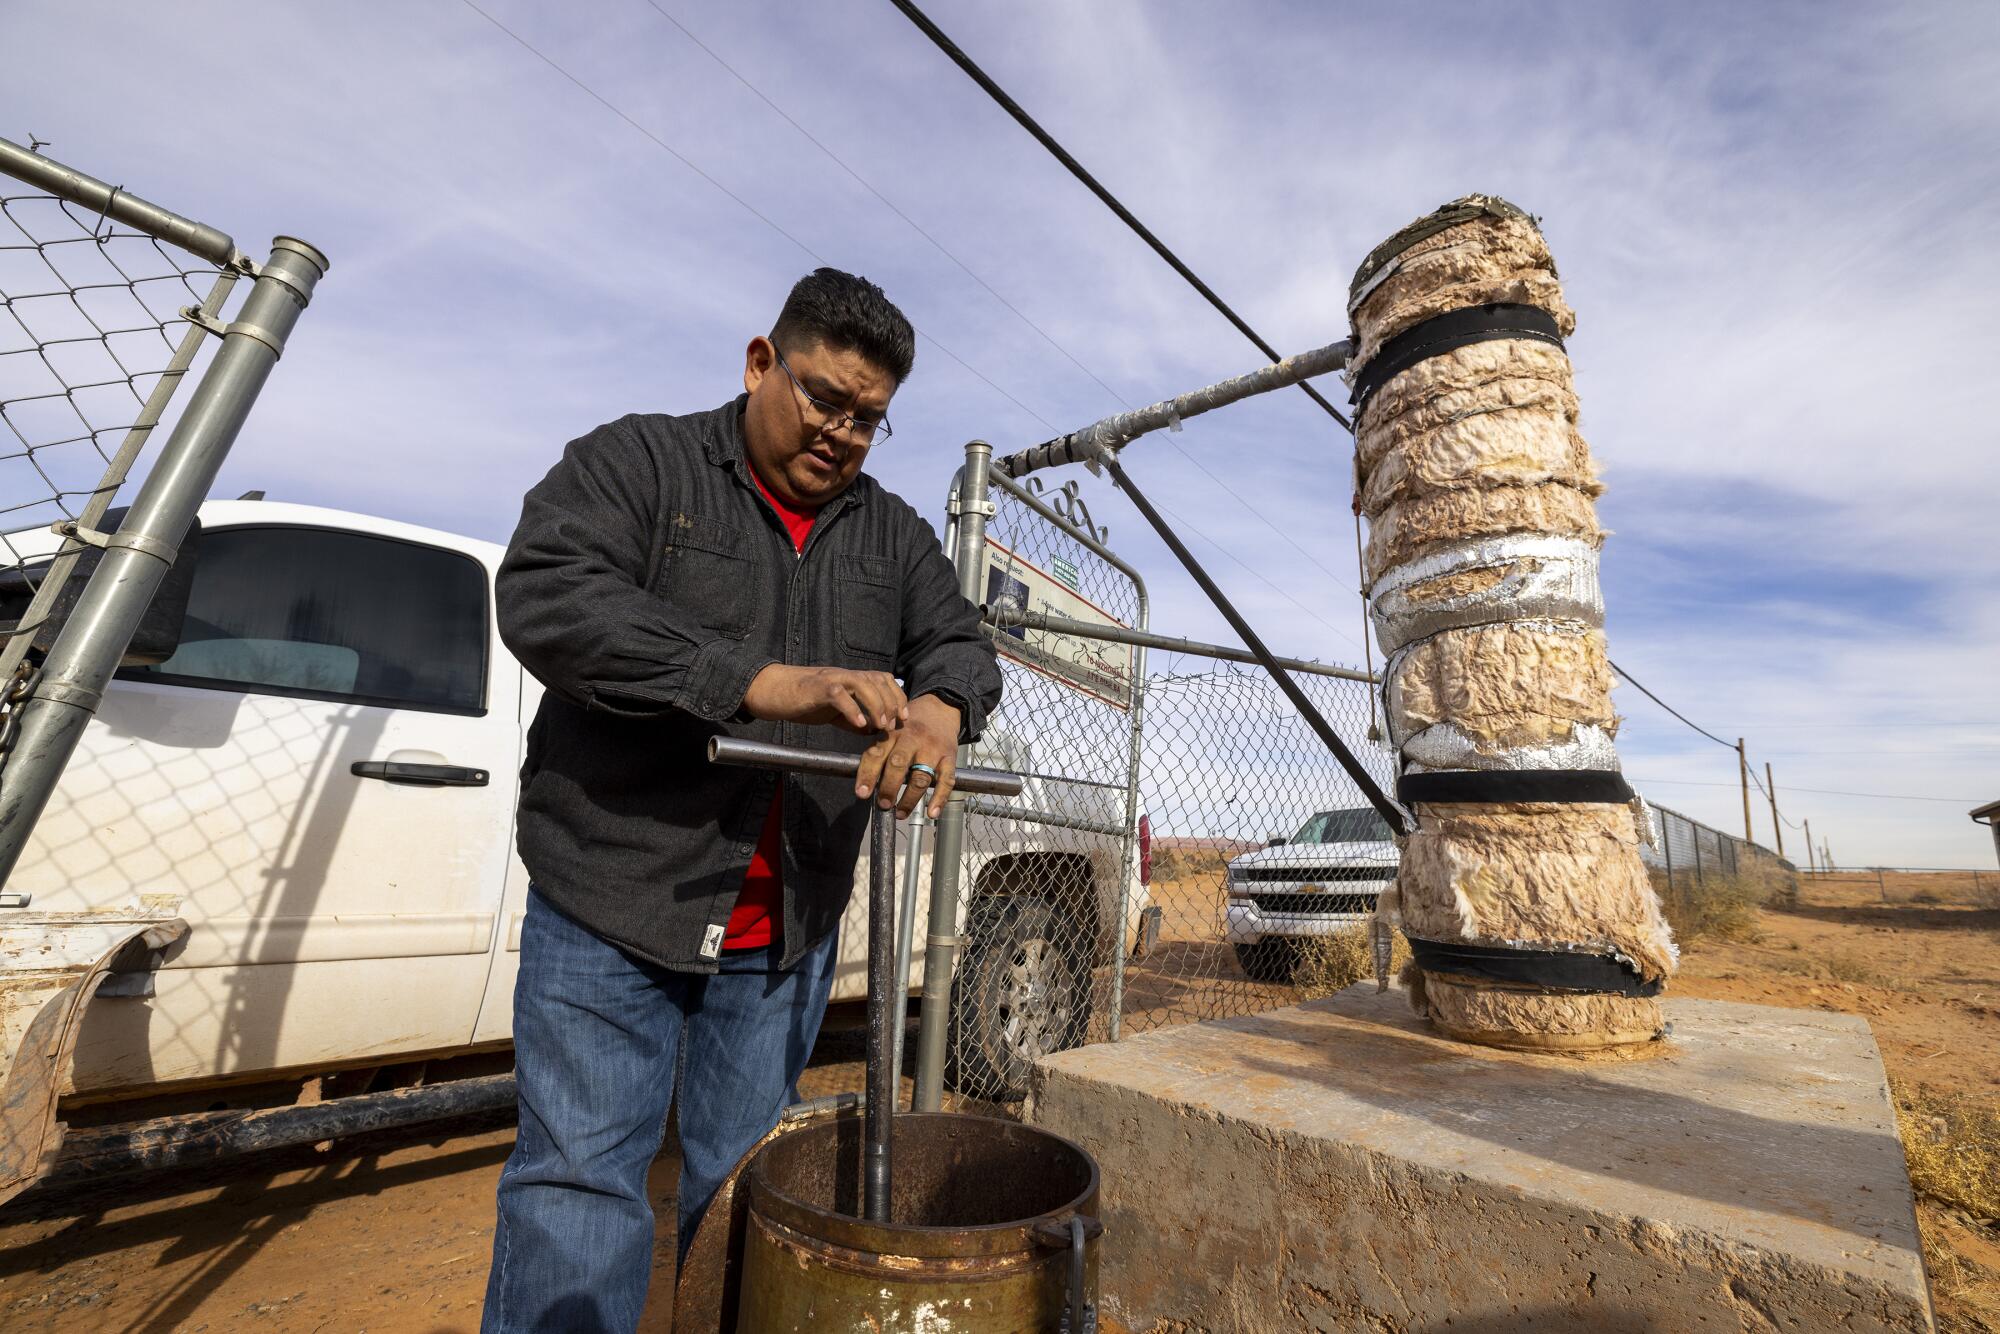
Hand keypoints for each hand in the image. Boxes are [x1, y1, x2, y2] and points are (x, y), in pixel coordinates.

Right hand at [742, 665, 907, 734]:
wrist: (773, 692)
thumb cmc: (804, 701)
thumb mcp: (835, 711)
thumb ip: (855, 720)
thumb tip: (875, 733)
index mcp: (852, 679)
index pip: (884, 680)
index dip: (898, 697)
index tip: (905, 718)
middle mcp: (846, 675)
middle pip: (878, 680)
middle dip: (891, 702)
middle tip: (894, 725)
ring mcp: (832, 678)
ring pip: (863, 683)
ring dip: (876, 704)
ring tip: (881, 725)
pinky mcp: (817, 687)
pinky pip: (839, 694)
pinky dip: (852, 709)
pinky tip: (859, 724)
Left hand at [856, 693, 961, 819]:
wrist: (941, 708)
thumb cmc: (910, 725)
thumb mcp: (890, 728)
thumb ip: (878, 749)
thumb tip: (863, 782)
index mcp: (893, 733)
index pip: (876, 754)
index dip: (867, 775)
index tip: (862, 793)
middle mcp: (912, 739)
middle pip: (898, 764)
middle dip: (888, 787)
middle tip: (883, 805)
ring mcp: (932, 749)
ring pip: (920, 777)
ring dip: (909, 799)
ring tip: (900, 813)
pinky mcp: (950, 757)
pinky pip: (946, 780)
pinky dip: (940, 798)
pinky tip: (932, 813)